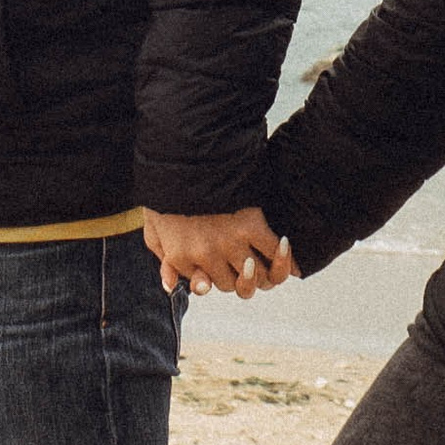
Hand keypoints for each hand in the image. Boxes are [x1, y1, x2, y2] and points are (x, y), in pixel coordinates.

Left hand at [141, 205, 296, 299]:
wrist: (183, 156)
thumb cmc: (167, 192)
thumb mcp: (154, 230)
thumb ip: (164, 263)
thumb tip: (172, 288)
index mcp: (182, 258)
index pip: (207, 287)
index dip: (214, 279)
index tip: (216, 271)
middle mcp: (208, 256)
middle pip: (236, 286)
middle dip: (241, 277)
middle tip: (245, 263)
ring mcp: (231, 242)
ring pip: (259, 276)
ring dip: (267, 273)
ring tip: (268, 263)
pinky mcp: (251, 225)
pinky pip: (275, 252)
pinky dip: (287, 259)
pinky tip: (290, 257)